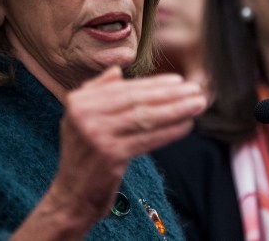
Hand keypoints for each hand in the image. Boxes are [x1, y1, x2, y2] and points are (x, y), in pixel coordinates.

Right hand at [48, 66, 206, 230]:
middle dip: (170, 94)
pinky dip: (170, 131)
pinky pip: (147, 139)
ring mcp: (96, 135)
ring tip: (197, 104)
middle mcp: (84, 115)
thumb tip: (117, 71)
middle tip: (195, 89)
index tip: (177, 80)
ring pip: (145, 118)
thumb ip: (97, 92)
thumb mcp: (80, 120)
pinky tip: (187, 125)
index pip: (124, 89)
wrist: (71, 196)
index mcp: (78, 101)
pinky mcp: (110, 156)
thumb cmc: (83, 157)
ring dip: (176, 110)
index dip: (153, 84)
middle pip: (137, 101)